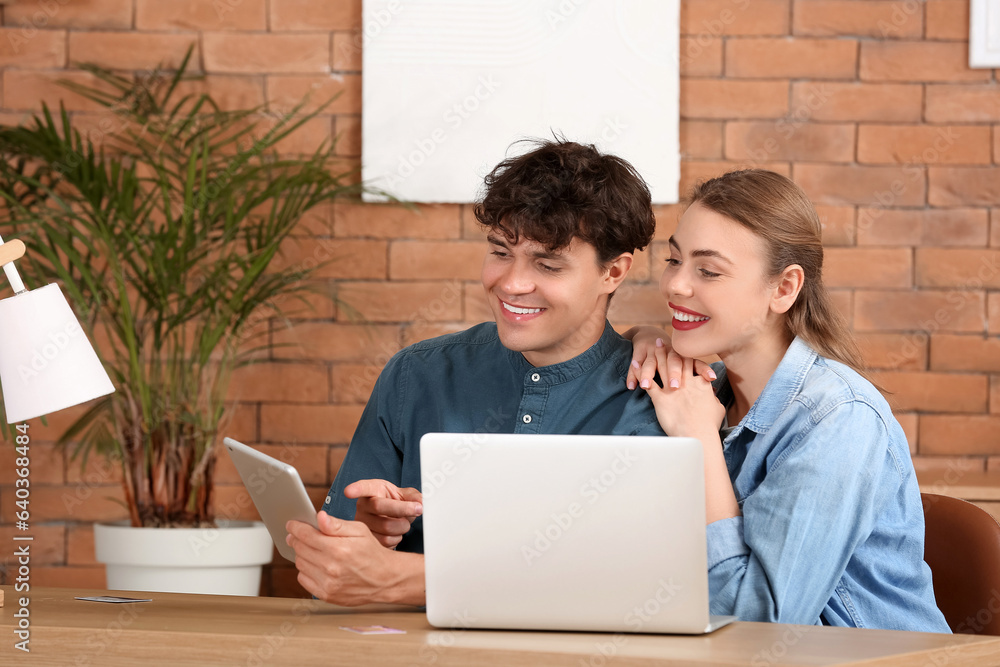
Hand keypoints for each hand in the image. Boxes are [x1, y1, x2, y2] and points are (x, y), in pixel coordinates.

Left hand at [286, 512, 421, 605]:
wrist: (385, 579)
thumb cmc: (372, 552)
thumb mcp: (359, 531)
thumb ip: (337, 524)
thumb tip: (320, 517)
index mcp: (338, 548)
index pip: (306, 535)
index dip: (295, 527)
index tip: (291, 524)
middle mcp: (330, 567)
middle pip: (300, 549)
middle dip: (297, 539)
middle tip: (298, 535)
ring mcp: (327, 583)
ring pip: (300, 564)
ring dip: (302, 554)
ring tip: (312, 550)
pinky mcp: (326, 595)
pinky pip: (304, 579)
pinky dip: (306, 570)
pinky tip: (317, 565)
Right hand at [343, 479, 422, 548]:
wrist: (392, 518)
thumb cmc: (396, 502)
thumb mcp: (406, 494)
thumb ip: (415, 497)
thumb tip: (422, 503)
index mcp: (371, 490)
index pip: (362, 488)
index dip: (355, 489)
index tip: (348, 491)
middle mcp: (362, 506)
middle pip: (380, 507)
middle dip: (403, 510)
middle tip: (418, 509)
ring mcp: (362, 524)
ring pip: (386, 527)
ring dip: (403, 526)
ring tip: (403, 522)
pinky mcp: (366, 540)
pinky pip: (386, 541)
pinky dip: (397, 538)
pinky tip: (395, 532)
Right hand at [623, 326, 715, 389]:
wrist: (650, 335)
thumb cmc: (672, 357)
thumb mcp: (685, 362)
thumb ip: (697, 376)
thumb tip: (713, 394)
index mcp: (682, 355)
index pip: (695, 362)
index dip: (702, 370)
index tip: (710, 380)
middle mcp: (669, 351)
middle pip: (672, 361)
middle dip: (673, 373)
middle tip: (674, 387)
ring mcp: (653, 350)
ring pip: (650, 362)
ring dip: (647, 374)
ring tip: (645, 386)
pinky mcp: (639, 351)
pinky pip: (634, 364)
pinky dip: (632, 374)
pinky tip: (631, 386)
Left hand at [643, 346, 724, 439]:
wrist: (698, 434)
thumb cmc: (709, 425)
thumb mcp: (717, 408)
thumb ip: (713, 399)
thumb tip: (713, 398)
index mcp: (700, 383)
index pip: (693, 364)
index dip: (686, 355)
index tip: (681, 348)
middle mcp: (686, 382)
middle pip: (676, 361)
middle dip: (668, 350)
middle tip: (661, 341)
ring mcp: (672, 389)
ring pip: (662, 367)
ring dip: (656, 355)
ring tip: (651, 346)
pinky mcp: (661, 399)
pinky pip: (649, 382)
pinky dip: (640, 373)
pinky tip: (635, 365)